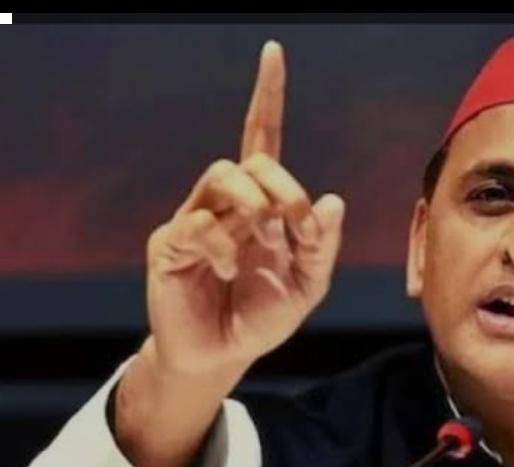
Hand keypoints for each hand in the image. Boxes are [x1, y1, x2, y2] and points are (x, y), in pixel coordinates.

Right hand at [143, 40, 344, 375]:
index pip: (263, 138)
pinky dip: (222, 244)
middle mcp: (229, 202)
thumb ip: (322, 245)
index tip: (273, 53)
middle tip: (296, 229)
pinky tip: (230, 269)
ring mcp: (197, 218)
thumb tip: (333, 200)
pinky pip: (197, 222)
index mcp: (263, 205)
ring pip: (222, 175)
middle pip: (253, 160)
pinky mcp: (171, 243)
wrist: (223, 355)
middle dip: (284, 187)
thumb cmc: (263, 315)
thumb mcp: (307, 285)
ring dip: (257, 204)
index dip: (268, 96)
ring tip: (266, 240)